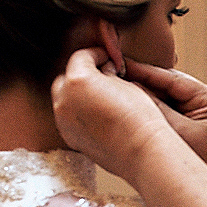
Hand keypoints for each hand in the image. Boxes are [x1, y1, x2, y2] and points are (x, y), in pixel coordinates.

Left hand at [52, 48, 172, 181]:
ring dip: (78, 95)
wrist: (142, 151)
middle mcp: (64, 100)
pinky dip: (78, 113)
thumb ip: (107, 75)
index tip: (106, 58)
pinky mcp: (70, 138)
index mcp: (78, 80)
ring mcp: (64, 121)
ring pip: (64, 100)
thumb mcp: (126, 85)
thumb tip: (103, 72)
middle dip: (81, 75)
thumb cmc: (139, 118)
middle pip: (66, 79)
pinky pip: (68, 118)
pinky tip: (99, 116)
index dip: (96, 54)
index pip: (81, 57)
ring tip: (101, 99)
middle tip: (102, 77)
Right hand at [124, 60, 206, 186]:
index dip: (142, 70)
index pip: (170, 77)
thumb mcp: (176, 133)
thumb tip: (128, 86)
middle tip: (110, 75)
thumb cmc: (204, 166)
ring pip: (163, 96)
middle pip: (166, 84)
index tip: (116, 64)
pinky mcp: (191, 122)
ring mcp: (199, 111)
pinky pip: (164, 110)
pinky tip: (126, 108)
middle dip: (140, 81)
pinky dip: (148, 109)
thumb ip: (154, 108)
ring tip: (115, 90)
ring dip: (142, 95)